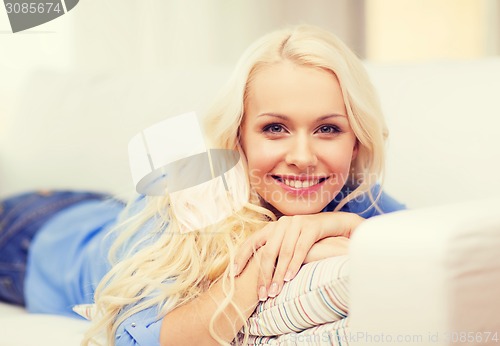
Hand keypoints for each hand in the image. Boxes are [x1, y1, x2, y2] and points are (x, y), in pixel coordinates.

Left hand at [233, 212, 362, 300]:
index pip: (251, 242)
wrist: (337, 225)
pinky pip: (300, 248)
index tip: (233, 274)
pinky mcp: (311, 227)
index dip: (241, 257)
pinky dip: (294, 265)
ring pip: (283, 252)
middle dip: (263, 275)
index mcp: (273, 227)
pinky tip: (289, 278)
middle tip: (262, 295)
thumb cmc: (310, 240)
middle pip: (267, 251)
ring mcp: (296, 223)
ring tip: (274, 292)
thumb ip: (276, 253)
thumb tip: (259, 274)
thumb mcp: (290, 243)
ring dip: (278, 275)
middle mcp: (282, 223)